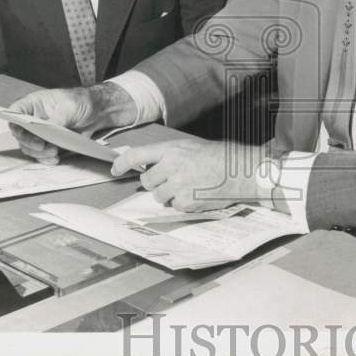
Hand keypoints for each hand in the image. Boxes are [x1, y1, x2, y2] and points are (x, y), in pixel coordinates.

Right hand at [7, 83, 137, 163]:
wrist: (98, 111)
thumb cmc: (82, 101)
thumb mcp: (69, 106)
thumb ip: (57, 119)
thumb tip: (48, 130)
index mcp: (34, 104)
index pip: (15, 112)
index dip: (14, 123)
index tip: (21, 133)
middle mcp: (34, 119)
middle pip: (21, 134)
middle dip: (30, 143)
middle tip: (43, 147)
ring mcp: (41, 132)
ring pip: (29, 147)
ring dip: (39, 153)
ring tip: (53, 153)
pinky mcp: (49, 143)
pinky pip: (41, 154)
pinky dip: (46, 158)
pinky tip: (54, 159)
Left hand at [111, 140, 267, 211]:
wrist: (239, 171)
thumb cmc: (218, 157)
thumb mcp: (191, 148)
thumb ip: (169, 156)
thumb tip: (149, 164)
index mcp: (172, 150)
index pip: (137, 155)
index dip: (122, 163)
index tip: (115, 169)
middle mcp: (172, 167)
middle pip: (148, 181)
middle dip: (156, 183)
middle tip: (172, 179)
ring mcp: (178, 186)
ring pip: (159, 197)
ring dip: (169, 194)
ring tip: (188, 186)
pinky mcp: (186, 202)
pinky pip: (174, 206)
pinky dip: (183, 203)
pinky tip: (197, 194)